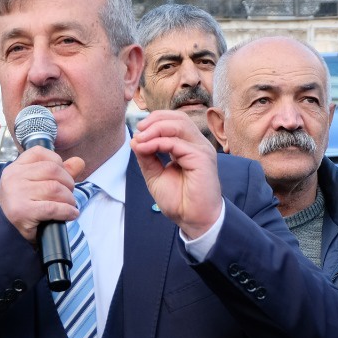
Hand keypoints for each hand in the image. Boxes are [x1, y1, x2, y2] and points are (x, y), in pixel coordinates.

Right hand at [0, 147, 83, 242]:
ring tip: (69, 205)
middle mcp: (13, 177)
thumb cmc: (26, 205)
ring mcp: (16, 193)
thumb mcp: (39, 184)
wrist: (7, 230)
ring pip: (54, 188)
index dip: (57, 161)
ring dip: (69, 198)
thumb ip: (60, 171)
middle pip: (52, 169)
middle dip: (68, 182)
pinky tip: (71, 214)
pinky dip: (67, 211)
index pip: (40, 152)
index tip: (62, 175)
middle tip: (69, 194)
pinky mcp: (22, 211)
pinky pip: (52, 207)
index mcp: (15, 167)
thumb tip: (79, 162)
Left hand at [131, 109, 222, 239]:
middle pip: (178, 117)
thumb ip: (147, 157)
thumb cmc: (179, 200)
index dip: (154, 122)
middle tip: (138, 130)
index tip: (137, 133)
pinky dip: (158, 142)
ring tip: (140, 138)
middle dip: (155, 119)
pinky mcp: (202, 157)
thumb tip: (135, 139)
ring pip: (179, 124)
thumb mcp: (155, 175)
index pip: (174, 121)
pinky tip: (146, 148)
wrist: (192, 220)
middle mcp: (197, 144)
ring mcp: (201, 149)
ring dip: (155, 128)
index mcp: (189, 146)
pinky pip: (177, 142)